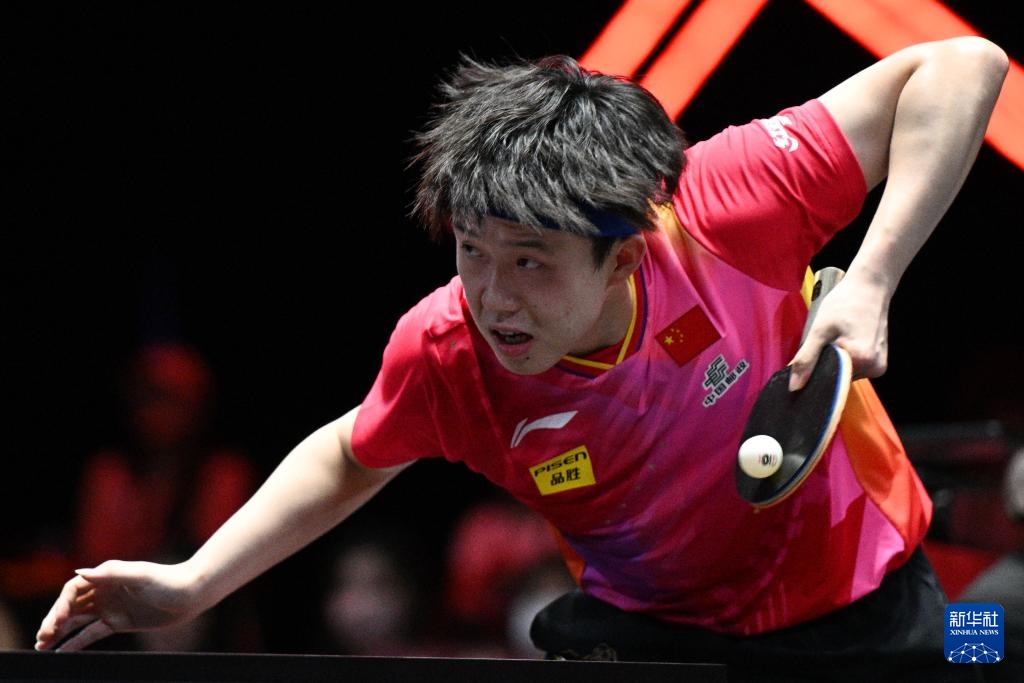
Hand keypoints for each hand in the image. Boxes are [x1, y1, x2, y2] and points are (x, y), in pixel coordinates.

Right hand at [35, 560, 200, 651]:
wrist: (190, 595)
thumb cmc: (167, 581)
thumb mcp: (140, 576)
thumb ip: (111, 573)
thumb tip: (79, 572)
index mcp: (107, 576)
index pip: (73, 590)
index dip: (60, 605)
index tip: (55, 622)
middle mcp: (105, 590)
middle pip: (71, 606)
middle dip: (55, 620)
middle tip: (42, 638)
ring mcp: (110, 606)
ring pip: (77, 620)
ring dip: (60, 632)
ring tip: (41, 646)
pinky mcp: (118, 622)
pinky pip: (91, 633)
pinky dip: (75, 642)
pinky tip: (61, 652)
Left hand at [788, 275, 889, 390]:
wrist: (870, 286)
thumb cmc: (845, 302)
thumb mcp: (819, 329)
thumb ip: (806, 358)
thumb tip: (795, 386)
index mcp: (861, 360)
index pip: (829, 382)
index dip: (814, 375)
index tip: (805, 364)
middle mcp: (874, 367)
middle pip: (838, 378)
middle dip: (824, 366)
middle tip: (821, 343)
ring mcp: (878, 366)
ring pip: (845, 373)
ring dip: (834, 362)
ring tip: (834, 340)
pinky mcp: (879, 361)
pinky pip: (855, 368)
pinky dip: (845, 358)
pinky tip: (843, 341)